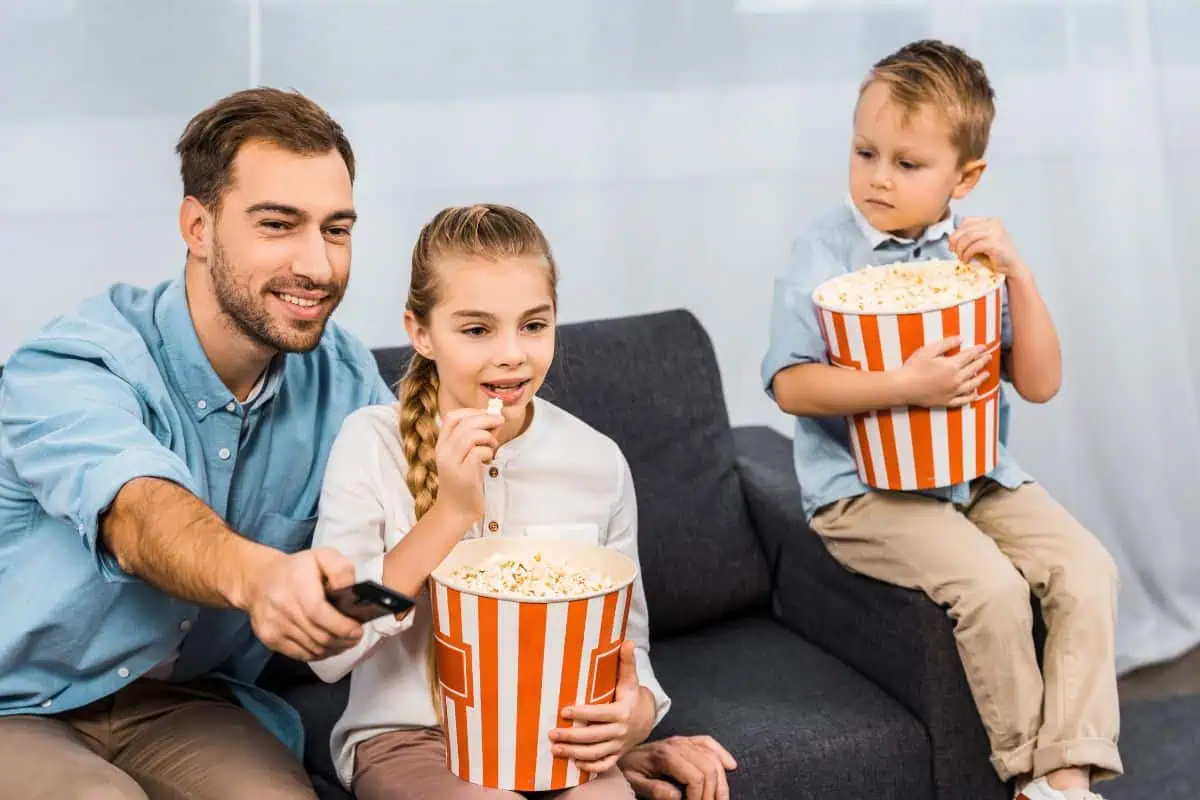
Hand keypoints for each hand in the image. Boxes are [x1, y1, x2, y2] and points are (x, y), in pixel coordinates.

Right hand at [242, 547, 362, 660]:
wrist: (259, 580)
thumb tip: (351, 589)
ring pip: (313, 649)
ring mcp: (274, 628)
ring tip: (345, 640)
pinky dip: (319, 653)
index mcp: (297, 587)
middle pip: (319, 637)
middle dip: (343, 640)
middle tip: (356, 636)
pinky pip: (301, 655)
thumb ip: (341, 569)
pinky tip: (329, 645)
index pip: (319, 614)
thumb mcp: (323, 556)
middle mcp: (282, 609)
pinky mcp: (270, 640)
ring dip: (334, 648)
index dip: (342, 626)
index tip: (357, 630)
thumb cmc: (297, 568)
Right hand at [430, 408, 503, 523]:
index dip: (472, 411)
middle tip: (500, 422)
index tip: (487, 414)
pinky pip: (478, 452)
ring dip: (488, 436)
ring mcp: (451, 463)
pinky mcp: (463, 475)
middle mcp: (443, 452)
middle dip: (486, 419)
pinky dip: (488, 451)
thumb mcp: (467, 456)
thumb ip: (478, 438)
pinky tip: (489, 460)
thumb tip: (495, 420)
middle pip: (464, 423)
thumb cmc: (464, 482)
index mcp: (442, 444)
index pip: (452, 417)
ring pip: (470, 435)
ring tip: (493, 445)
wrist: (456, 510)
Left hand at [549, 640, 654, 774]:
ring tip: (555, 749)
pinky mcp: (617, 755)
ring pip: (595, 754)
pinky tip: (573, 763)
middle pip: (593, 737)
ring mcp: (618, 746)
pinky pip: (603, 765)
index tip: (564, 711)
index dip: (581, 714)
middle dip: (571, 737)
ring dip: (574, 754)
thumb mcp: (630, 680)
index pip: (599, 714)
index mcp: (622, 712)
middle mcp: (620, 732)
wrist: (645, 719)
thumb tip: (627, 641)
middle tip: (552, 733)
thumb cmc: (631, 696)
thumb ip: (626, 662)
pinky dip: (589, 767)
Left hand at [619, 735, 737, 799]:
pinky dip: (721, 753)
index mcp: (665, 755)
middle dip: (712, 792)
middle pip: (708, 768)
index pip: (695, 777)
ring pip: (712, 758)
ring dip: (721, 780)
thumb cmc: (629, 770)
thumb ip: (655, 790)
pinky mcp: (687, 740)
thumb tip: (678, 797)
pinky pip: (708, 742)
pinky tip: (730, 766)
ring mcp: (683, 740)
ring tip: (720, 799)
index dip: (699, 798)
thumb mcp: (635, 784)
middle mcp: (677, 744)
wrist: (623, 755)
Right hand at [896, 336, 990, 407]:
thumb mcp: (928, 350)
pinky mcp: (947, 401)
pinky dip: (971, 397)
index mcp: (952, 365)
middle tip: (988, 357)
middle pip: (973, 369)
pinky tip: (975, 394)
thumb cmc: (914, 367)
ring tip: (986, 374)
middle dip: (982, 362)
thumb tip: (961, 339)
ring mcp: (953, 392)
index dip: (977, 350)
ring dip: (981, 378)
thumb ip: (946, 343)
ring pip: (972, 385)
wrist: (904, 387)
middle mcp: (956, 379)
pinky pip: (963, 400)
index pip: (969, 355)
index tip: (983, 347)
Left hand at [949, 217, 1029, 279]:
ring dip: (961, 248)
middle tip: (953, 251)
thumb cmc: (995, 255)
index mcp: (990, 221)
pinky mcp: (995, 244)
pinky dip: (967, 254)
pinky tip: (966, 260)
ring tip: (960, 257)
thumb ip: (970, 237)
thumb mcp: (980, 242)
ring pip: (969, 236)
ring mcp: (996, 233)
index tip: (952, 244)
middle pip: (966, 228)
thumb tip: (951, 238)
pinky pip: (975, 246)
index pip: (966, 221)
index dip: (956, 232)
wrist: (1012, 266)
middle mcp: (993, 224)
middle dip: (955, 241)